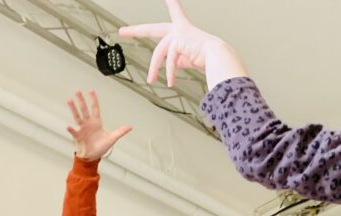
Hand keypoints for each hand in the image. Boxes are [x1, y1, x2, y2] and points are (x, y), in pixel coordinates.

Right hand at [66, 90, 131, 160]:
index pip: (95, 108)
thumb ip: (120, 132)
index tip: (91, 90)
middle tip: (78, 91)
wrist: (92, 156)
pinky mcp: (78, 136)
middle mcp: (88, 123)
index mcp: (96, 122)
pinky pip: (74, 132)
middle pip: (84, 109)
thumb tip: (130, 127)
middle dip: (82, 100)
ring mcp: (82, 129)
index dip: (93, 100)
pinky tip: (68, 126)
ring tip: (69, 100)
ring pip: (77, 116)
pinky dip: (71, 129)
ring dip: (73, 109)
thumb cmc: (101, 147)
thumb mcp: (112, 138)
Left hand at [119, 0, 241, 87]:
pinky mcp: (176, 42)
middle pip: (151, 29)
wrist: (218, 57)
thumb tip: (171, 66)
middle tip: (122, 31)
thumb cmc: (208, 58)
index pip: (175, 10)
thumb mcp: (189, 58)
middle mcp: (179, 28)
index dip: (171, 2)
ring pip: (159, 53)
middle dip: (136, 30)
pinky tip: (170, 83)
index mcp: (184, 28)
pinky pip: (169, 61)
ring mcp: (176, 34)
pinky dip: (169, 73)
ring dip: (153, 69)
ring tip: (151, 81)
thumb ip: (178, 60)